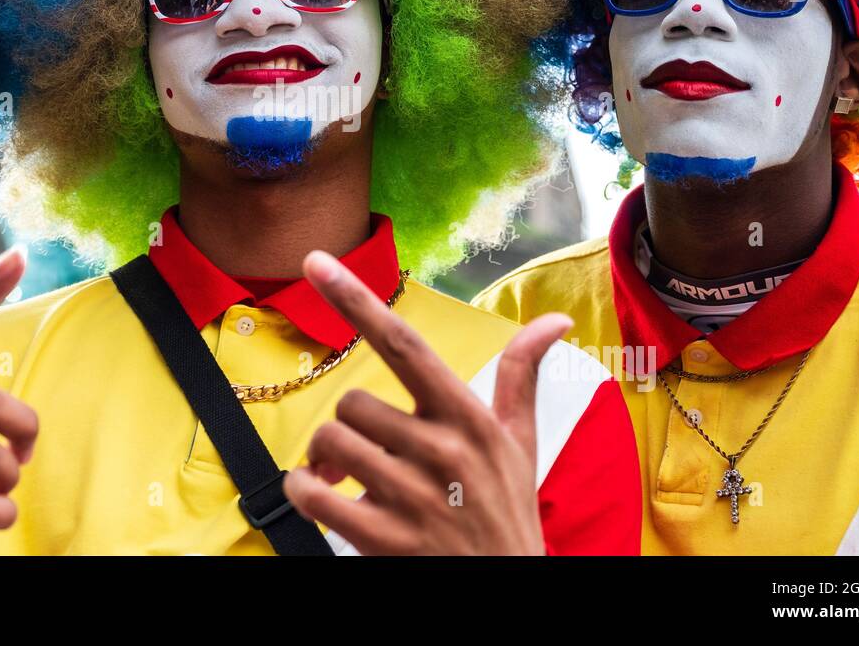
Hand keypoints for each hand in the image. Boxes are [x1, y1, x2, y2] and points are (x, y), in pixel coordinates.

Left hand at [283, 250, 571, 554]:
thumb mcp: (521, 444)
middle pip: (353, 402)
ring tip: (348, 479)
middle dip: (349, 426)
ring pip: (331, 441)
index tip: (316, 263)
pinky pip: (313, 494)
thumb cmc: (508, 514)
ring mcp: (415, 497)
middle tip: (363, 452)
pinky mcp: (386, 539)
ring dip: (324, 460)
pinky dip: (303, 492)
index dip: (356, 298)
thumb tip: (554, 319)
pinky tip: (323, 499)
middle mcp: (444, 452)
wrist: (508, 594)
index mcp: (470, 418)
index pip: (405, 343)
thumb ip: (521, 377)